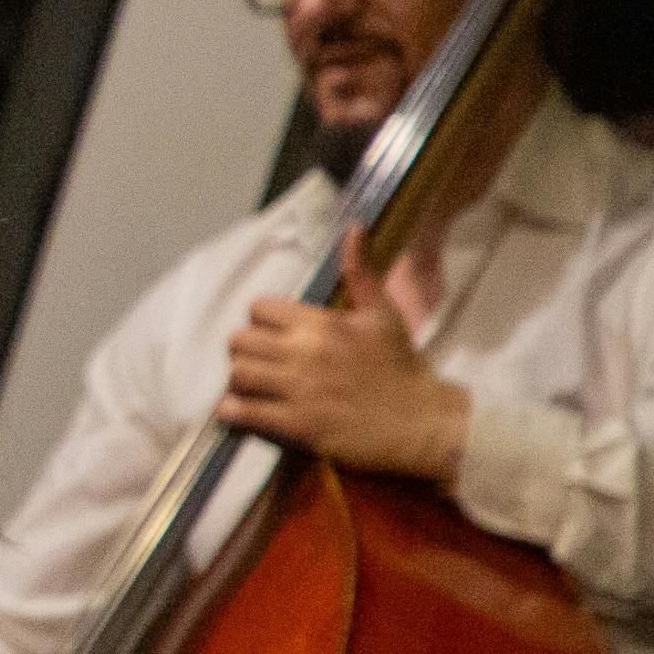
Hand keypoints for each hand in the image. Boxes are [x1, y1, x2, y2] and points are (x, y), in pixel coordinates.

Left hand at [219, 228, 472, 481]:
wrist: (420, 422)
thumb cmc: (401, 366)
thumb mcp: (382, 314)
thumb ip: (360, 272)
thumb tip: (354, 228)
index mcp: (322, 324)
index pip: (260, 308)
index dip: (261, 319)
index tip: (271, 332)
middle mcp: (305, 354)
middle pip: (240, 340)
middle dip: (243, 349)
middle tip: (255, 358)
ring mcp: (299, 390)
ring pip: (237, 374)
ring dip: (237, 379)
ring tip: (249, 384)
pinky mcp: (297, 425)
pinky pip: (244, 413)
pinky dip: (233, 410)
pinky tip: (238, 409)